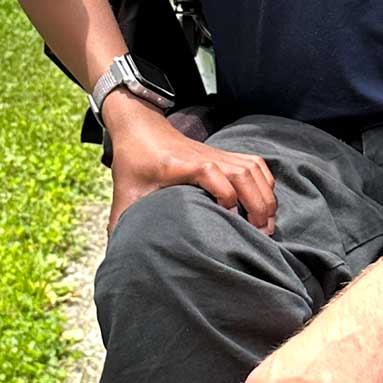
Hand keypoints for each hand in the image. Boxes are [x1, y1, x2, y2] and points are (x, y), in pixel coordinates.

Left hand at [102, 98, 275, 234]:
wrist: (141, 127)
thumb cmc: (133, 162)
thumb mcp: (124, 193)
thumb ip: (120, 222)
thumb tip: (115, 255)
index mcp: (179, 166)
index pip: (211, 172)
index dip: (224, 195)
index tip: (229, 221)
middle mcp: (205, 157)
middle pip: (243, 173)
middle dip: (257, 204)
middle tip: (261, 234)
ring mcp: (218, 153)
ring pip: (254, 169)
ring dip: (265, 195)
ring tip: (266, 223)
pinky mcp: (224, 154)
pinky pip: (256, 164)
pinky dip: (265, 183)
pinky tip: (263, 203)